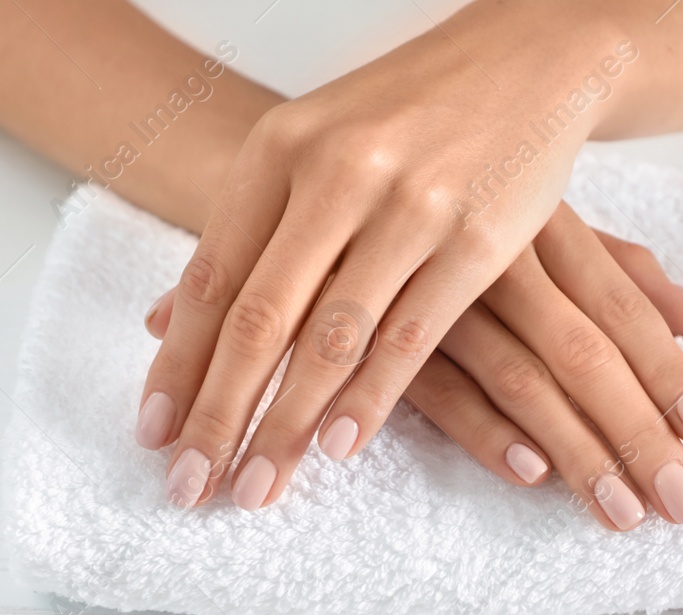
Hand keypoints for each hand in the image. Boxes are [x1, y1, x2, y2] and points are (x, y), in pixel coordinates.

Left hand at [134, 11, 682, 519]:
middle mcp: (339, 174)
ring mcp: (413, 207)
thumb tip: (163, 324)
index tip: (153, 436)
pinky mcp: (481, 240)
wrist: (529, 59)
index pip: (211, 279)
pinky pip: (413, 337)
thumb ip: (248, 233)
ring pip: (332, 339)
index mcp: (281, 148)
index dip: (177, 365)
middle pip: (259, 319)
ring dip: (288, 425)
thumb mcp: (313, 148)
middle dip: (220, 414)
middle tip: (191, 486)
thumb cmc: (408, 115)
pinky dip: (372, 399)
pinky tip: (340, 447)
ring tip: (258, 487)